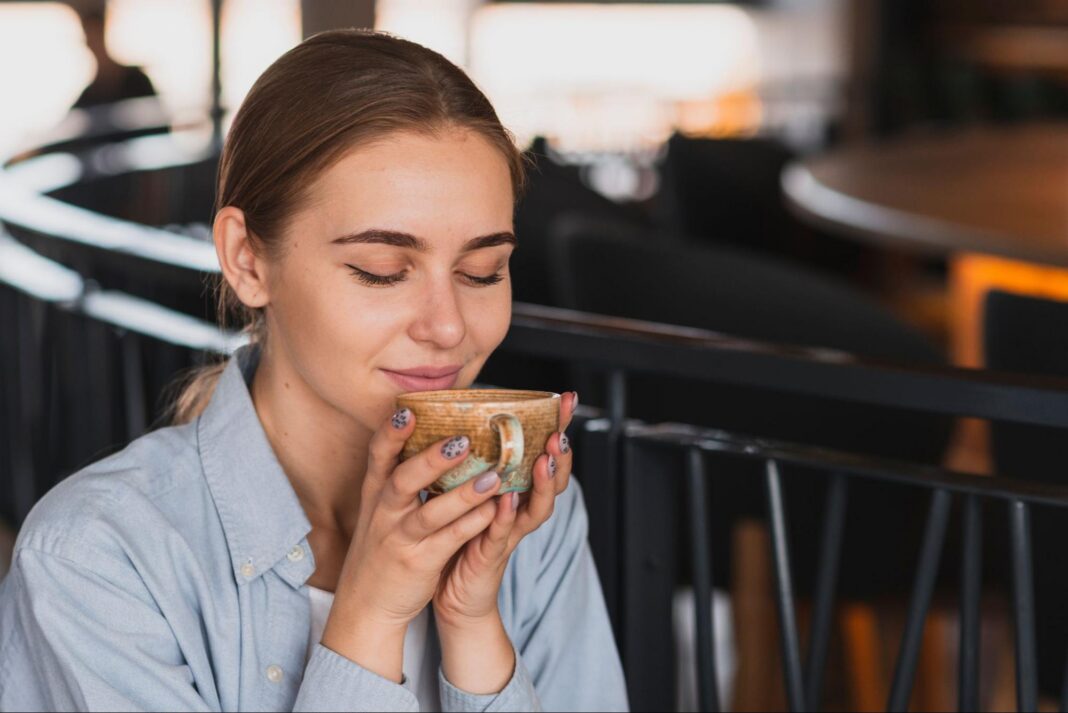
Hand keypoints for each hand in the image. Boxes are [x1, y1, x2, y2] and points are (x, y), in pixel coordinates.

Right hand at [320, 408, 504, 681]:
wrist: (366, 605)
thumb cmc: (382, 549)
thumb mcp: (380, 510)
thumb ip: (398, 477)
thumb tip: (424, 435)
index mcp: (376, 495)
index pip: (378, 457)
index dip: (391, 433)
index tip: (408, 409)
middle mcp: (384, 514)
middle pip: (402, 480)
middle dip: (431, 460)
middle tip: (462, 440)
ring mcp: (400, 539)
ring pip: (429, 513)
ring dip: (462, 495)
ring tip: (493, 477)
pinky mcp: (419, 563)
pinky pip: (447, 541)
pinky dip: (470, 525)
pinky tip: (494, 512)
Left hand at [431, 391, 577, 692]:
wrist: (453, 597)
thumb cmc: (460, 540)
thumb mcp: (470, 495)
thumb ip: (476, 464)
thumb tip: (465, 416)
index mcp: (517, 492)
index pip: (544, 454)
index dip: (557, 427)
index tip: (566, 399)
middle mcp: (520, 512)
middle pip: (553, 479)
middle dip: (560, 453)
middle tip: (562, 429)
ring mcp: (510, 534)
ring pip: (537, 506)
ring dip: (544, 482)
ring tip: (546, 458)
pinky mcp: (491, 556)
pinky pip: (502, 534)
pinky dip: (508, 516)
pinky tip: (508, 498)